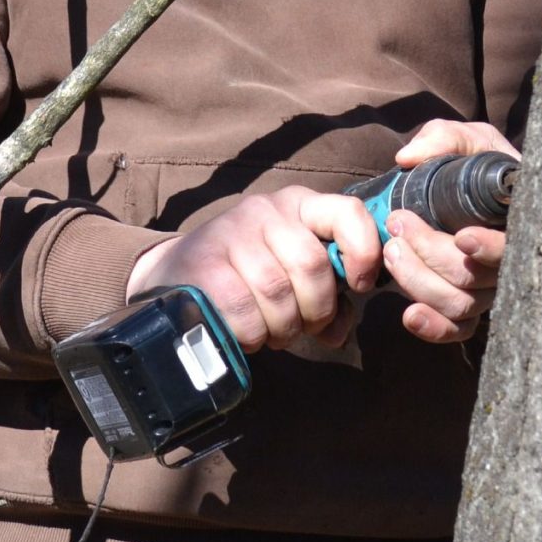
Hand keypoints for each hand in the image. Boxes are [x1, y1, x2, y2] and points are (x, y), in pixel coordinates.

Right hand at [125, 186, 385, 352]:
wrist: (177, 273)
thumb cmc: (249, 277)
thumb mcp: (294, 277)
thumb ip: (328, 299)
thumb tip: (338, 333)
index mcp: (299, 206)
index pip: (347, 212)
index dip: (364, 251)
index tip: (359, 285)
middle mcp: (266, 210)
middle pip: (311, 265)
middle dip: (316, 310)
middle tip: (302, 326)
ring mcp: (232, 232)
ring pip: (277, 292)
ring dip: (281, 328)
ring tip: (272, 332)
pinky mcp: (204, 262)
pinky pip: (244, 310)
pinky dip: (253, 335)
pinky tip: (246, 334)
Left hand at [382, 120, 518, 343]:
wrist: (467, 188)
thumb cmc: (473, 163)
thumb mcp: (467, 140)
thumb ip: (443, 138)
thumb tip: (408, 159)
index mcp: (518, 222)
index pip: (514, 248)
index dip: (490, 248)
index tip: (462, 236)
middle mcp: (509, 261)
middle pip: (474, 277)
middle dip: (429, 253)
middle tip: (398, 223)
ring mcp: (488, 286)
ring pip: (459, 303)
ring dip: (418, 281)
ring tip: (391, 250)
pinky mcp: (467, 304)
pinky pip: (457, 329)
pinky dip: (433, 328)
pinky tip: (409, 315)